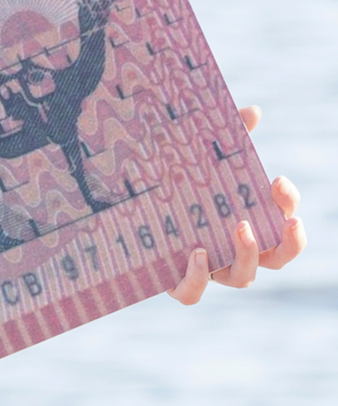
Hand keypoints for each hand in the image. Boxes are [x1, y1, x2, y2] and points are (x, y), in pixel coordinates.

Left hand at [168, 106, 305, 304]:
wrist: (118, 211)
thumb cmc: (171, 181)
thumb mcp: (194, 156)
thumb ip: (224, 136)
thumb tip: (252, 111)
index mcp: (245, 220)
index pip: (282, 219)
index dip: (287, 204)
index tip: (278, 180)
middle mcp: (231, 249)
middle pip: (277, 258)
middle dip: (288, 242)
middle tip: (283, 220)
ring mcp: (207, 268)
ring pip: (242, 278)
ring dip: (248, 255)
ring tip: (239, 226)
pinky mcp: (175, 280)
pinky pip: (193, 293)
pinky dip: (198, 278)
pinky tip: (198, 253)